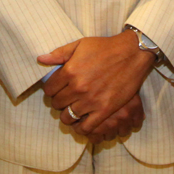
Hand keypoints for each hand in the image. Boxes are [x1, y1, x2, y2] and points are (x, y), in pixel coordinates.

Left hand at [38, 31, 154, 135]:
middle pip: (57, 104)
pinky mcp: (105, 110)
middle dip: (59, 102)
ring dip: (67, 115)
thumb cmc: (105, 47)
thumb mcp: (80, 44)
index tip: (56, 90)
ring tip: (72, 110)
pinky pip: (86, 127)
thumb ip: (59, 53)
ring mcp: (91, 100)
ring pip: (68, 117)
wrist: (132, 53)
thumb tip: (40, 59)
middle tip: (65, 99)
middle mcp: (78, 87)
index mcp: (70, 71)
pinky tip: (81, 122)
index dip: (51, 90)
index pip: (49, 89)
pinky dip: (81, 128)